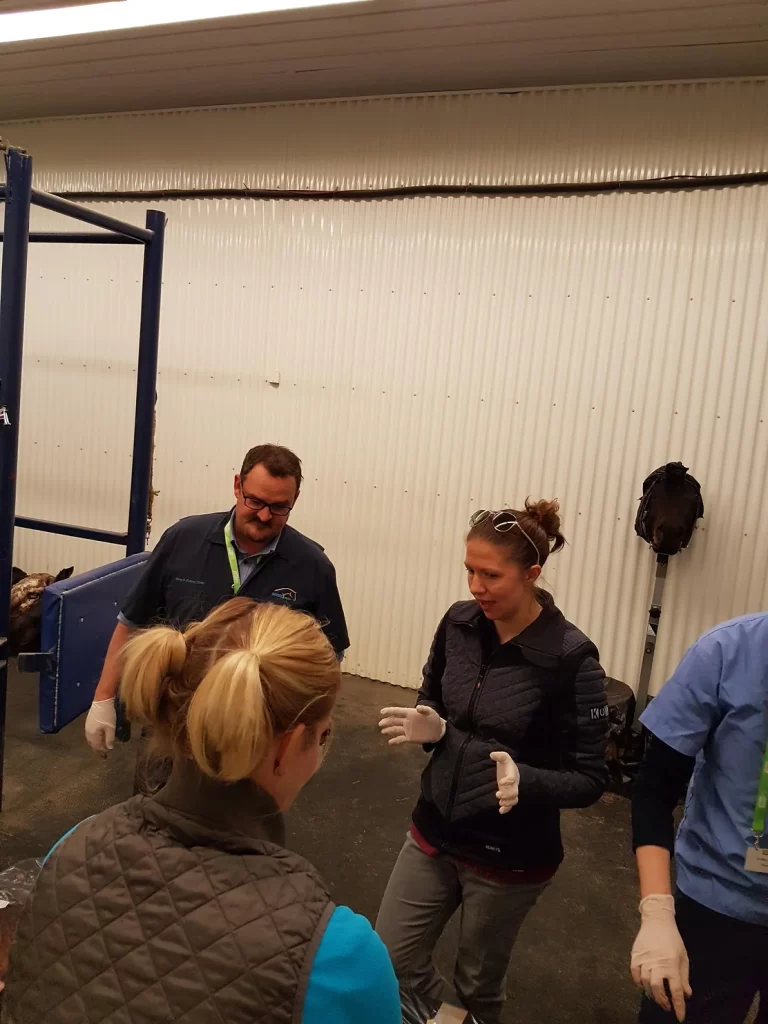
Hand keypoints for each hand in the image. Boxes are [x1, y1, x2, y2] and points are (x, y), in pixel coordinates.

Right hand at [85, 698, 115, 752]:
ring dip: (95, 743)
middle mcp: (88, 732)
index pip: (97, 747)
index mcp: (93, 735)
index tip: (106, 756)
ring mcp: (87, 726)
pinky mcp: (88, 721)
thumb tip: (109, 749)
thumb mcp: (111, 728)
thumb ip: (110, 739)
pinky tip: (98, 737)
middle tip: (103, 753)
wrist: (102, 700)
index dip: (101, 752)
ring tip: (101, 746)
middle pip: (92, 744)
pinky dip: (94, 738)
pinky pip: (90, 734)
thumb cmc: (107, 715)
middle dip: (97, 749)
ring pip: (90, 739)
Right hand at [379, 706, 445, 744]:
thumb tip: (418, 707)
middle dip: (387, 721)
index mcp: (410, 713)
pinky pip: (400, 739)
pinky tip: (389, 742)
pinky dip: (395, 740)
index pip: (398, 711)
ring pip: (396, 729)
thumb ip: (424, 709)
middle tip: (380, 723)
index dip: (390, 711)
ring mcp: (408, 730)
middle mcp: (407, 721)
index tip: (382, 712)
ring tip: (382, 731)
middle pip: (394, 721)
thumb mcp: (430, 711)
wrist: (438, 729)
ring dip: (389, 730)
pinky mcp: (410, 738)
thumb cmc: (434, 718)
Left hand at [490, 752, 518, 812]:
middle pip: (514, 792)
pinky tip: (501, 811)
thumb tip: (492, 754)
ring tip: (500, 803)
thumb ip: (499, 755)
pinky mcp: (508, 795)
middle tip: (498, 794)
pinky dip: (507, 808)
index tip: (501, 782)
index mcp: (512, 774)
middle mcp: (513, 784)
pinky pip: (511, 804)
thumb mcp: (503, 757)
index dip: (508, 781)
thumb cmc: (506, 763)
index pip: (512, 778)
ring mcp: (511, 790)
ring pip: (514, 799)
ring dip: (508, 803)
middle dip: (507, 795)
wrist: (510, 770)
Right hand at [631, 894, 690, 1021]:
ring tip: (656, 997)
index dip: (678, 1006)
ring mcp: (644, 960)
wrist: (657, 920)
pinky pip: (634, 974)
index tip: (680, 1017)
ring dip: (651, 994)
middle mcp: (657, 965)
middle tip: (666, 1006)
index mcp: (672, 965)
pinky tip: (644, 985)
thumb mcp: (683, 957)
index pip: (676, 991)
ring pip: (646, 984)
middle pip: (658, 990)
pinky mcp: (635, 956)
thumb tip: (686, 994)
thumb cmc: (673, 939)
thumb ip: (684, 977)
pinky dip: (638, 982)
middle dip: (662, 1002)